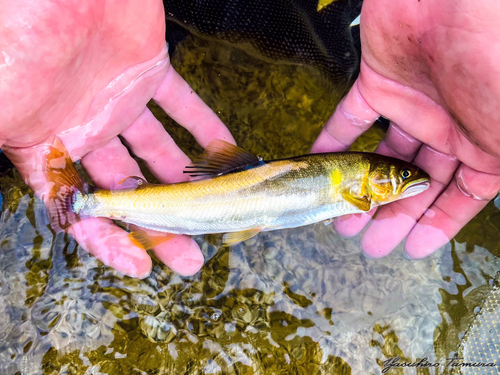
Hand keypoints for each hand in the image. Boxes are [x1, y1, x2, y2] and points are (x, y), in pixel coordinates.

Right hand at [1, 0, 234, 276]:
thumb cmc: (16, 30)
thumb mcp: (0, 106)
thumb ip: (8, 145)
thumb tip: (39, 201)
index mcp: (46, 143)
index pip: (80, 208)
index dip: (108, 241)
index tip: (140, 266)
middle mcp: (85, 128)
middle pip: (128, 190)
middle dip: (159, 225)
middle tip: (190, 258)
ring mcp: (119, 100)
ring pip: (159, 154)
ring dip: (187, 185)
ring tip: (217, 212)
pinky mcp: (148, 68)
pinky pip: (183, 106)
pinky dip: (205, 129)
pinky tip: (226, 153)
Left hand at [312, 0, 499, 257]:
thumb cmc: (496, 52)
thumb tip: (490, 192)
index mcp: (487, 140)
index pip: (462, 195)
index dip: (438, 223)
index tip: (412, 248)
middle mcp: (450, 126)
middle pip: (416, 182)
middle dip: (393, 216)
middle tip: (369, 244)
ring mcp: (413, 105)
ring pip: (382, 159)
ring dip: (361, 189)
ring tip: (341, 218)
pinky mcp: (378, 82)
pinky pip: (350, 121)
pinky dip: (333, 143)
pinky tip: (321, 167)